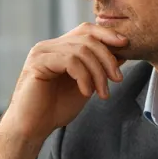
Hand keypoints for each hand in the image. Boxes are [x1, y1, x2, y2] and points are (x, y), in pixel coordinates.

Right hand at [0, 24, 126, 158]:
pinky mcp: (37, 63)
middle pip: (87, 38)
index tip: (125, 46)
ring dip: (98, 72)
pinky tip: (86, 93)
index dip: (107, 34)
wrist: (32, 128)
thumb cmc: (54, 109)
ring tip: (102, 93)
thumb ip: (97, 69)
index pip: (86, 30)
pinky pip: (69, 60)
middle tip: (117, 79)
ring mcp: (41, 53)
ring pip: (81, 50)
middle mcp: (48, 46)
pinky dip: (84, 77)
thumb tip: (121, 54)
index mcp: (58, 48)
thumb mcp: (84, 85)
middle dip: (107, 58)